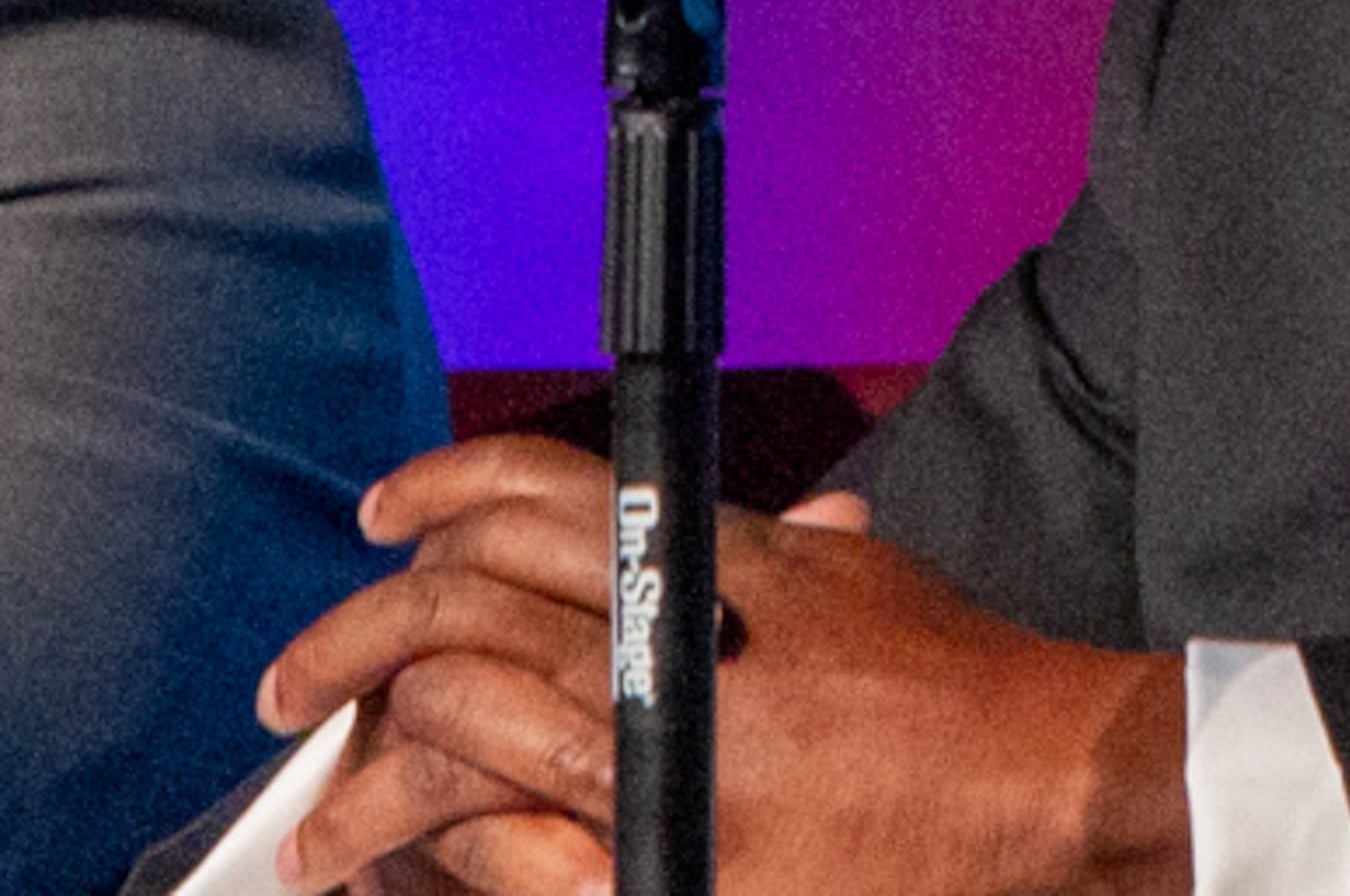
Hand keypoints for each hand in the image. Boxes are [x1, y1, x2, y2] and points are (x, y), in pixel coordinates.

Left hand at [263, 437, 1190, 894]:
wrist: (1049, 791)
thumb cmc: (974, 691)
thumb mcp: (876, 582)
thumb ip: (800, 552)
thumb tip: (771, 529)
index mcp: (723, 562)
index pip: (536, 494)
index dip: (436, 492)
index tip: (385, 517)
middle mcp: (676, 649)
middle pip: (456, 611)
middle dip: (350, 642)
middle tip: (300, 685)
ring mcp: (660, 766)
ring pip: (451, 732)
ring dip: (364, 777)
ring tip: (326, 817)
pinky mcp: (660, 871)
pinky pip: (501, 856)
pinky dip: (437, 855)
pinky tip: (412, 865)